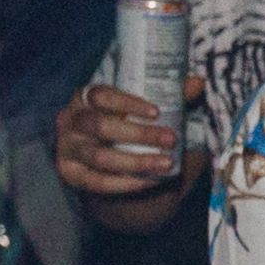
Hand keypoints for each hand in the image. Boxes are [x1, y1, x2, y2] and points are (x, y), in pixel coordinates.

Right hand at [55, 78, 192, 222]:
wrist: (110, 160)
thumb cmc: (129, 126)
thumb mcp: (147, 111)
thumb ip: (171, 97)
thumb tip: (197, 82)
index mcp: (86, 97)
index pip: (101, 95)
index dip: (127, 103)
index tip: (157, 112)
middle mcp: (70, 120)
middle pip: (100, 126)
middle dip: (138, 134)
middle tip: (170, 139)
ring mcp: (67, 148)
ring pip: (100, 157)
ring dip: (136, 161)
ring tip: (166, 164)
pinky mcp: (70, 174)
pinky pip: (98, 182)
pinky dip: (127, 182)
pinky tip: (151, 180)